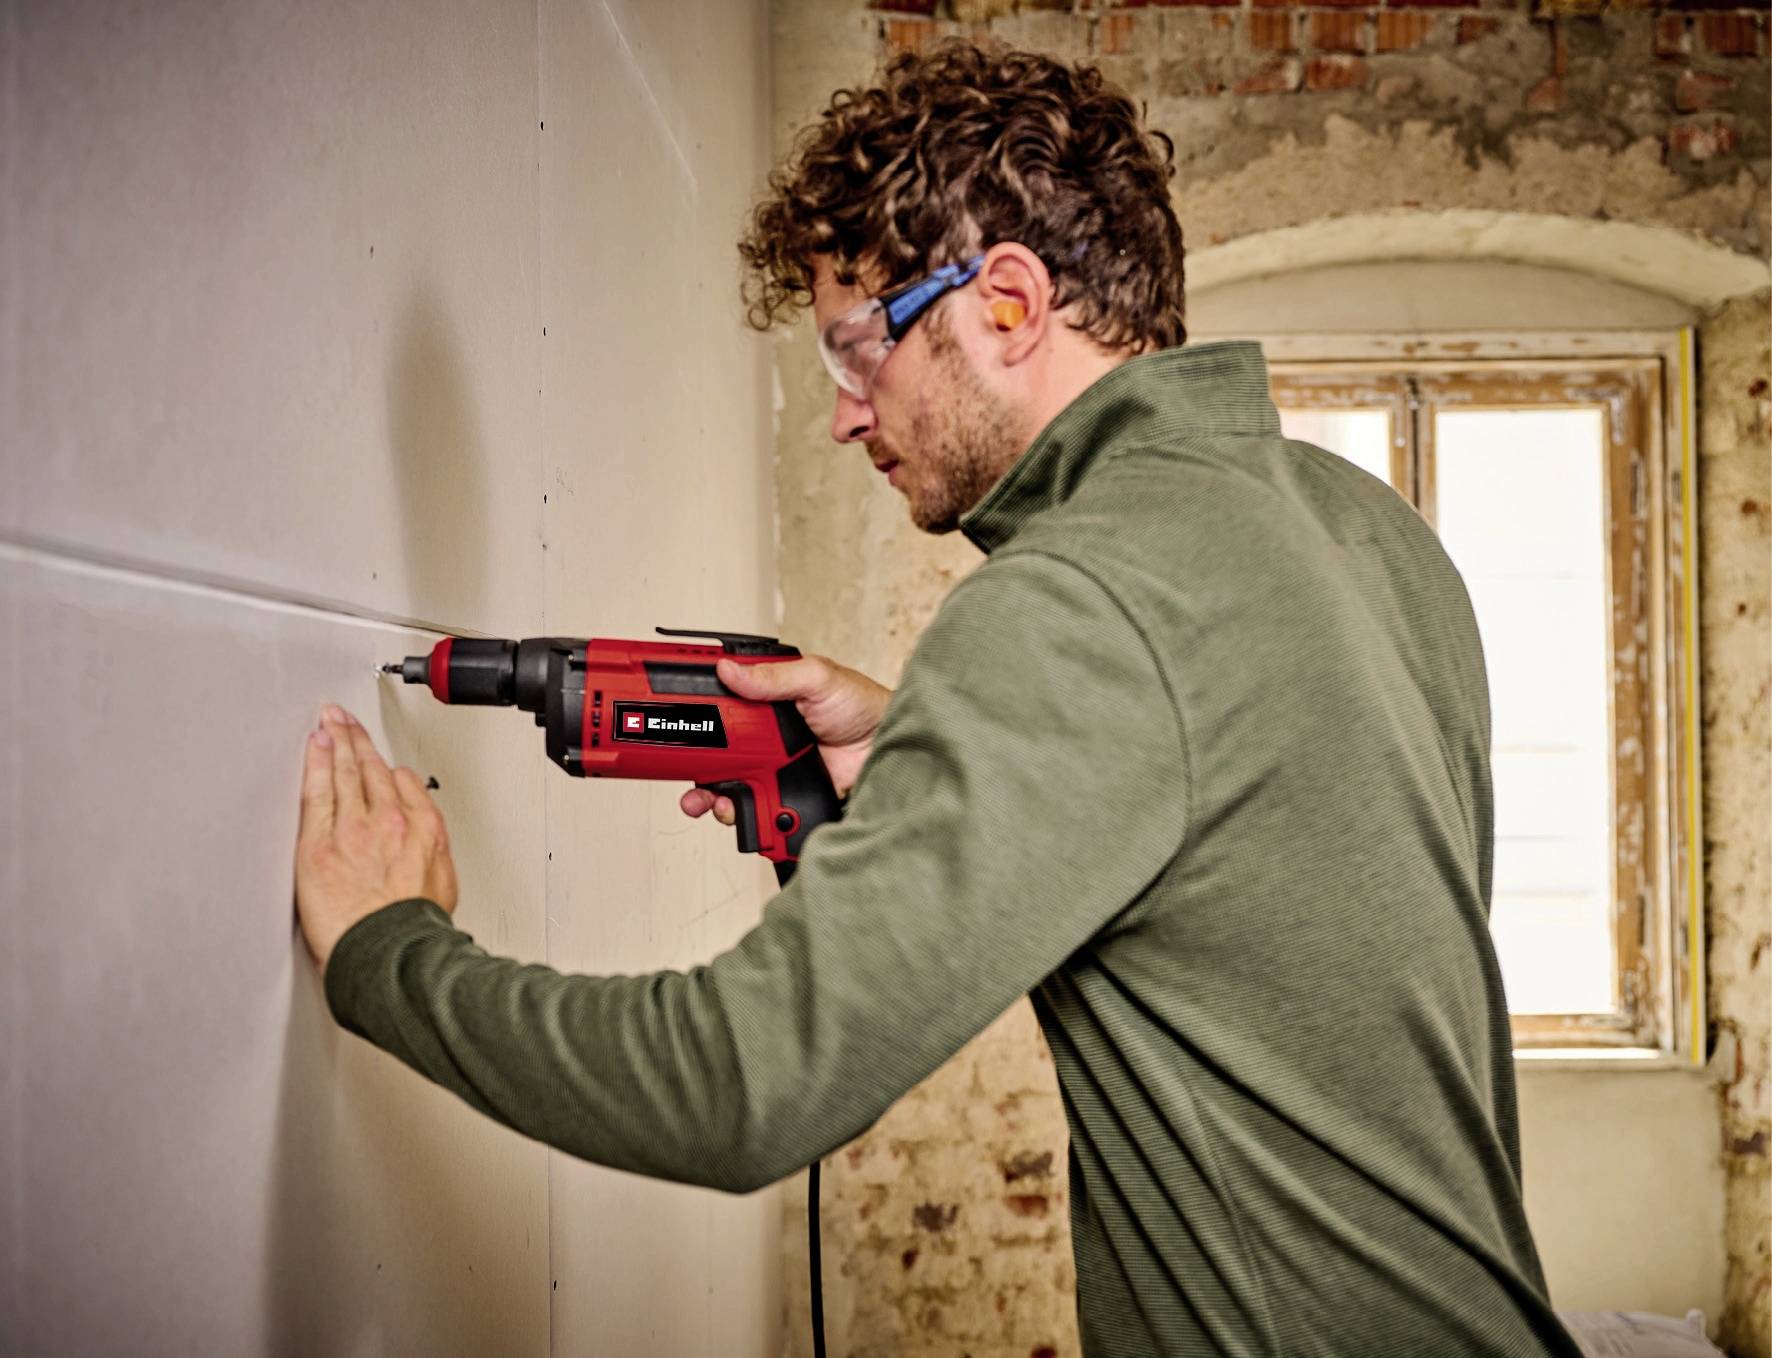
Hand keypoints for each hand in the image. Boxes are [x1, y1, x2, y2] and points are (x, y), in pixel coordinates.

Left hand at [294, 704, 458, 974]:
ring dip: (335, 739)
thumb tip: (427, 844)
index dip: (386, 766)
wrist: (392, 953)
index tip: (379, 759)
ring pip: (343, 772)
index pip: (403, 783)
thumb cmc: (415, 929)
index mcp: (423, 829)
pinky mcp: (319, 843)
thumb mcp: (444, 884)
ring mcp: (353, 828)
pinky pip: (315, 791)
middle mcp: (390, 820)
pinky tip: (313, 745)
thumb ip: (432, 853)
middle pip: (370, 769)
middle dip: (356, 739)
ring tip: (327, 721)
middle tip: (343, 718)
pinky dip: (315, 762)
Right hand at [679, 654, 890, 825]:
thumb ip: (773, 677)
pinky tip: (737, 809)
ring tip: (706, 799)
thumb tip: (729, 670)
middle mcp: (762, 735)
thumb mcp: (817, 678)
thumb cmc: (861, 705)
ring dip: (707, 794)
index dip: (692, 713)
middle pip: (712, 750)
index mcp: (765, 700)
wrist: (889, 750)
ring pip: (725, 783)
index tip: (667, 719)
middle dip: (688, 763)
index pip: (718, 704)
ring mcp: (770, 767)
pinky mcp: (783, 794)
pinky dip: (739, 813)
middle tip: (677, 769)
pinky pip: (752, 807)